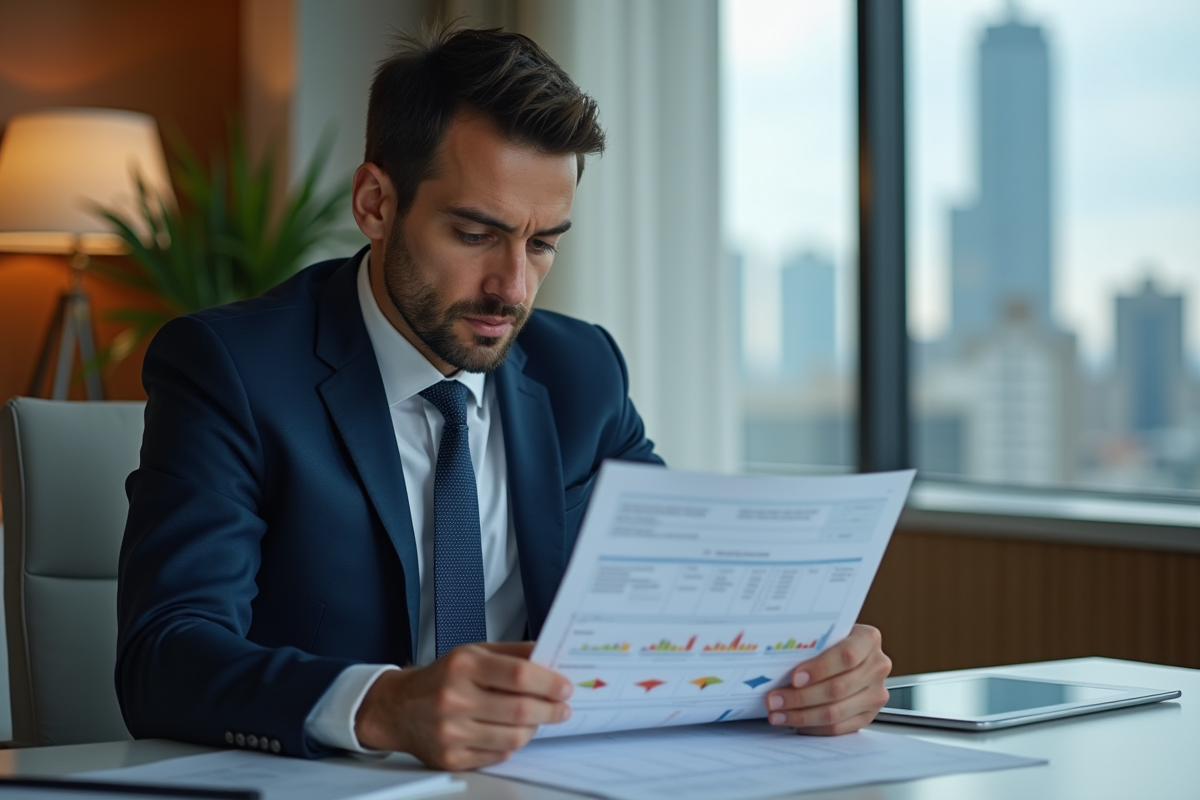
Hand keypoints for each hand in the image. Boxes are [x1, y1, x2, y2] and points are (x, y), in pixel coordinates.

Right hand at [354, 641, 572, 769]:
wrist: (397, 708)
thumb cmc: (441, 677)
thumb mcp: (473, 652)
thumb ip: (513, 653)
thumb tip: (550, 656)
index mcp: (463, 666)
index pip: (519, 675)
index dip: (549, 683)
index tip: (565, 687)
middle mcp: (454, 699)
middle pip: (520, 710)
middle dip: (551, 710)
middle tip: (563, 708)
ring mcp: (452, 732)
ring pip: (514, 738)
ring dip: (534, 728)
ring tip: (537, 719)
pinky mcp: (451, 758)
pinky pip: (498, 756)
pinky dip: (511, 744)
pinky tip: (510, 731)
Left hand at [764, 624, 890, 734]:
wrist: (850, 652)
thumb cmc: (831, 640)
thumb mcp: (825, 633)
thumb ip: (810, 644)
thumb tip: (775, 661)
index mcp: (868, 639)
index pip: (846, 656)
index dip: (819, 669)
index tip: (794, 677)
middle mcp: (877, 666)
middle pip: (838, 688)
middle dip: (800, 697)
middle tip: (774, 699)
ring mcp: (876, 693)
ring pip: (836, 712)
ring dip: (802, 716)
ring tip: (778, 714)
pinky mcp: (869, 715)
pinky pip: (839, 728)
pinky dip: (813, 727)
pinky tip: (795, 723)